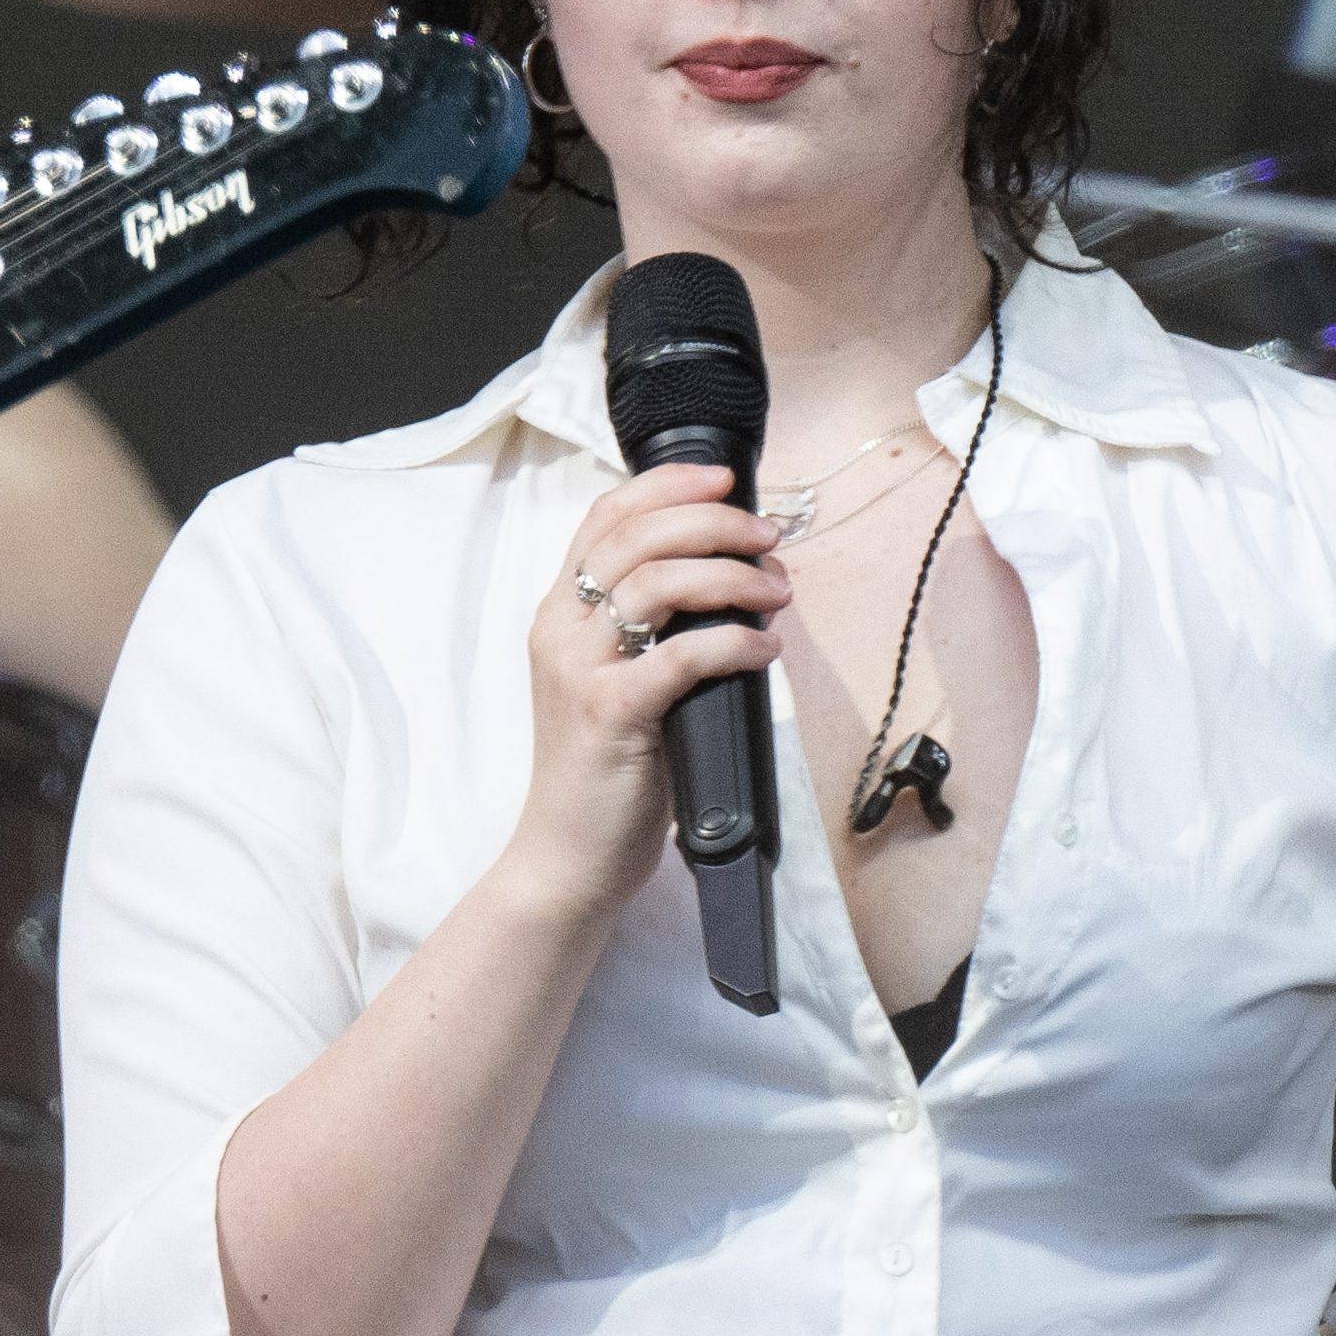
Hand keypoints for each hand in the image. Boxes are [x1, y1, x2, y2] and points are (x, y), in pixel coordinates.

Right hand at [503, 463, 787, 923]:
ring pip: (657, 584)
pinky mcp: (609, 714)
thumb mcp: (618, 684)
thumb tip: (734, 587)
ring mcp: (580, 671)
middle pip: (637, 537)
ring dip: (731, 575)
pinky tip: (764, 647)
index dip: (667, 485)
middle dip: (715, 523)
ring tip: (776, 591)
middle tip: (769, 538)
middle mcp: (560, 630)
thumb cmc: (607, 773)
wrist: (567, 857)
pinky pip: (680, 656)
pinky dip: (733, 642)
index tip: (725, 479)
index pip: (605, 517)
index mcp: (560, 614)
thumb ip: (651, 633)